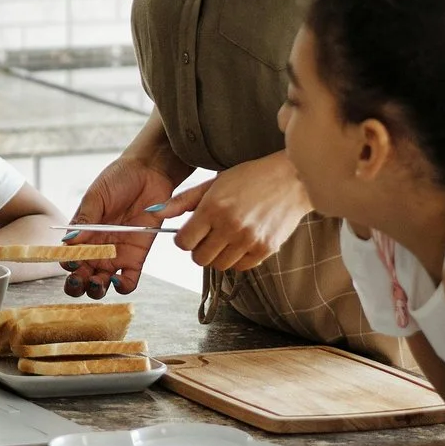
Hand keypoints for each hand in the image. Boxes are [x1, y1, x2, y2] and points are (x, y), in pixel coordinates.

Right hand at [64, 157, 177, 296]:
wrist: (150, 172)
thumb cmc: (119, 179)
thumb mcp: (96, 196)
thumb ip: (84, 220)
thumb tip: (68, 242)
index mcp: (82, 234)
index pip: (68, 257)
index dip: (67, 263)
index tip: (72, 260)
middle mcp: (97, 248)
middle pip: (82, 275)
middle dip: (77, 284)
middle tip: (80, 280)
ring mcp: (116, 254)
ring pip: (101, 283)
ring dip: (96, 289)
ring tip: (99, 282)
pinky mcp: (136, 257)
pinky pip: (128, 280)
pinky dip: (122, 287)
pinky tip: (118, 281)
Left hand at [166, 152, 313, 274]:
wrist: (291, 179)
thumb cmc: (249, 178)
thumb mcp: (213, 183)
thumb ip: (182, 201)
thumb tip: (153, 211)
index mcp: (213, 208)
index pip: (183, 242)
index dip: (184, 239)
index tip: (191, 232)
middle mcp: (230, 226)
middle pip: (199, 258)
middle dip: (199, 249)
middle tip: (209, 236)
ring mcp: (249, 240)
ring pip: (219, 266)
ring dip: (218, 255)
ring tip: (226, 237)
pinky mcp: (266, 249)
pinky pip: (241, 267)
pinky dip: (237, 258)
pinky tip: (242, 241)